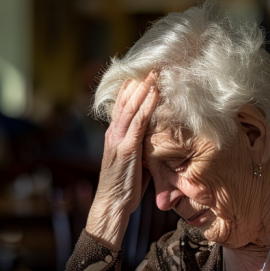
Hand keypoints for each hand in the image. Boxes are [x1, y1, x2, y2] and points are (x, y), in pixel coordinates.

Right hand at [86, 71, 159, 249]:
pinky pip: (138, 122)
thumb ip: (143, 148)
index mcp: (114, 135)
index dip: (134, 88)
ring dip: (144, 87)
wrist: (111, 206)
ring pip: (132, 106)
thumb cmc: (124, 189)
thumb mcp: (134, 163)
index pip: (123, 105)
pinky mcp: (126, 148)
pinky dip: (147, 105)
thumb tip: (158, 141)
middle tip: (153, 64)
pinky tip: (155, 92)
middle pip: (126, 100)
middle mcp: (114, 133)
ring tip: (156, 71)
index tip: (146, 73)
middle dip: (139, 82)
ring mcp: (118, 139)